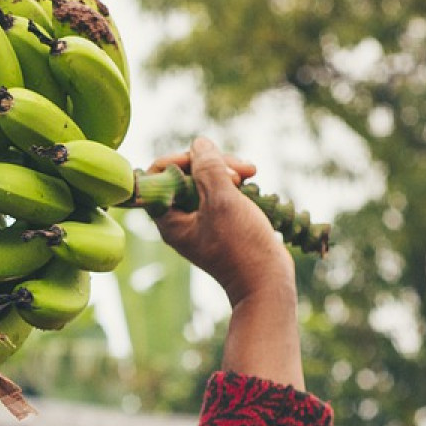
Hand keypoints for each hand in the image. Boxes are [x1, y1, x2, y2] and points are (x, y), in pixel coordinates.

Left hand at [150, 137, 305, 388]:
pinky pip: (218, 193)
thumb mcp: (223, 201)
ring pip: (204, 181)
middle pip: (184, 174)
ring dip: (226, 170)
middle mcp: (179, 220)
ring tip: (251, 172)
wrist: (266, 282)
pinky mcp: (218, 223)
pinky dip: (233, 183)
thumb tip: (198, 143)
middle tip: (241, 169)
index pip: (158, 175)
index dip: (181, 160)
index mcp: (169, 219)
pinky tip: (251, 180)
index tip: (207, 160)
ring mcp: (199, 222)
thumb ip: (208, 169)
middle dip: (210, 163)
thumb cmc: (242, 245)